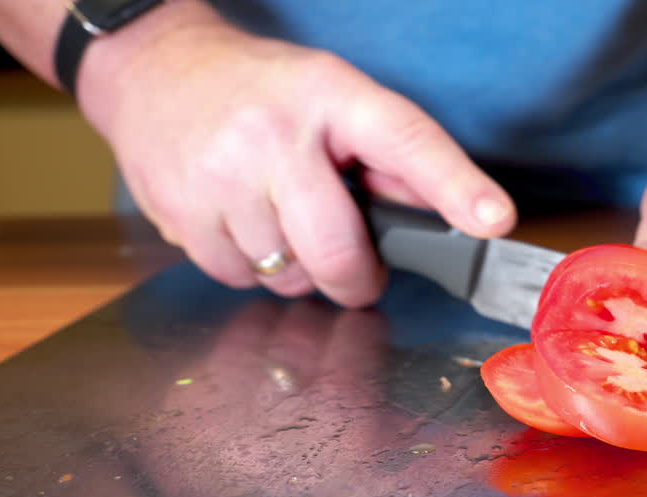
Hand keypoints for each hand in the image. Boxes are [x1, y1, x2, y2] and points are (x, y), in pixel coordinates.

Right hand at [79, 5, 514, 306]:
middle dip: (355, 279)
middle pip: (336, 253)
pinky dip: (251, 267)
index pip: (406, 142)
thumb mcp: (335, 98)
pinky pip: (238, 279)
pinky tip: (245, 224)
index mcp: (329, 97)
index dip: (455, 186)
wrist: (153, 68)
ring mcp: (217, 177)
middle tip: (358, 270)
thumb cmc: (262, 90)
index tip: (493, 221)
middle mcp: (271, 137)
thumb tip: (456, 215)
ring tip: (283, 220)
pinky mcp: (178, 212)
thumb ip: (393, 158)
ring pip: (286, 276)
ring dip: (296, 268)